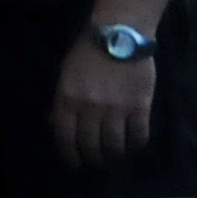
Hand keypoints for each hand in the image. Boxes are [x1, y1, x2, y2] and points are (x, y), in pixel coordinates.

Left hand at [56, 33, 156, 167]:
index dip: (69, 154)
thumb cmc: (87, 52)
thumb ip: (62, 100)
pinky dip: (135, 145)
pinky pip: (139, 135)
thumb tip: (56, 124)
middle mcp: (90, 108)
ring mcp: (116, 109)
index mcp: (67, 98)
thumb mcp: (65, 74)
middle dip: (92, 157)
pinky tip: (132, 145)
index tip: (74, 163)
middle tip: (95, 160)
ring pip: (115, 145)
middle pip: (90, 144)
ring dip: (113, 155)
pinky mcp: (140, 107)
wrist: (119, 35)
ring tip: (113, 155)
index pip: (65, 136)